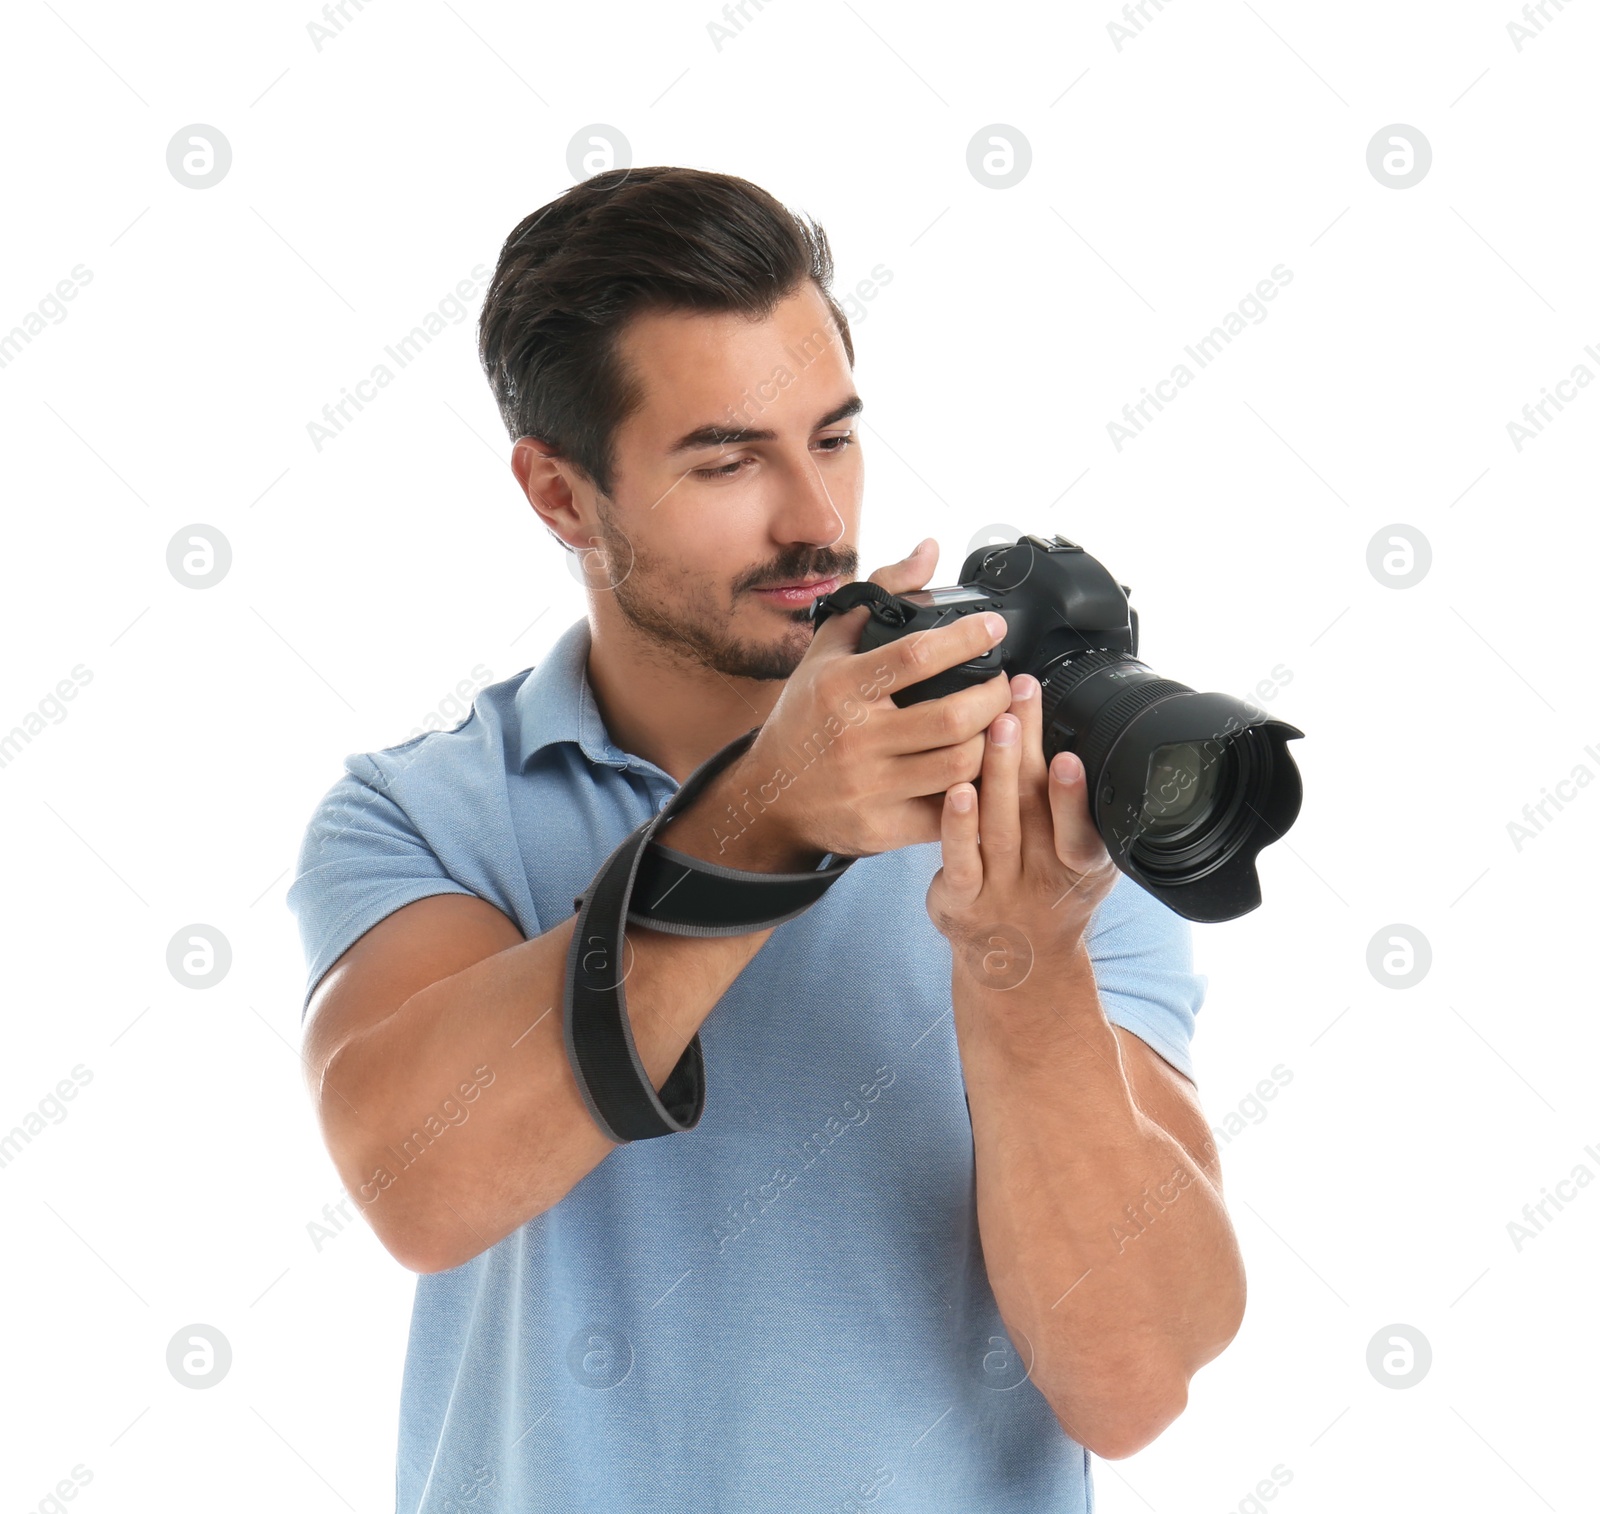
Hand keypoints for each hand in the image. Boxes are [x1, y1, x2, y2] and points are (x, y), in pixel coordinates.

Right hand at [721, 539, 1015, 860]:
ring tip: (999, 724)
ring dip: (993, 743)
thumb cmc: (807, 715)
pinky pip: (949, 813)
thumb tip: (929, 551)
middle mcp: (855, 739)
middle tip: (1006, 685)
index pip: (916, 657)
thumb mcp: (829, 648)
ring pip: (960, 767)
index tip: (995, 627)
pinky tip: (981, 771)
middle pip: (953, 719)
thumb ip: (881, 594)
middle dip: (995, 698)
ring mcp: (870, 788)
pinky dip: (974, 790)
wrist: (770, 796)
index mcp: (841, 688)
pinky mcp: (883, 828)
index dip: (966, 638)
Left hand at [925, 671, 1119, 988]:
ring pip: (1000, 826)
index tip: (1070, 756)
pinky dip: (959, 825)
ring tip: (996, 725)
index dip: (1075, 796)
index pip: (1082, 828)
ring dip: (998, 772)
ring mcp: (1001, 890)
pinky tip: (956, 790)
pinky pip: (960, 858)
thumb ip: (1081, 811)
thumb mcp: (1083, 862)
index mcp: (1082, 866)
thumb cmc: (1049, 894)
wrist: (1019, 966)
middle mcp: (1043, 878)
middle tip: (1023, 697)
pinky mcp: (961, 899)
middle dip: (1031, 748)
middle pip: (1036, 807)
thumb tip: (1073, 730)